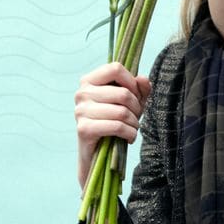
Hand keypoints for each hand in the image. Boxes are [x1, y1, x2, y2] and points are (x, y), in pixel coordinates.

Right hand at [75, 61, 151, 187]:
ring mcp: (80, 111)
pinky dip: (130, 133)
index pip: (115, 68)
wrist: (99, 154)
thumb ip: (140, 88)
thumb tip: (142, 79)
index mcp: (89, 80)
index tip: (135, 96)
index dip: (132, 82)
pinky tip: (129, 138)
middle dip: (137, 108)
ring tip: (133, 128)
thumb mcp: (131, 103)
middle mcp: (82, 93)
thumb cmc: (115, 122)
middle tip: (136, 117)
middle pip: (123, 93)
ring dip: (135, 123)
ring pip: (122, 112)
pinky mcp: (84, 129)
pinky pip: (117, 126)